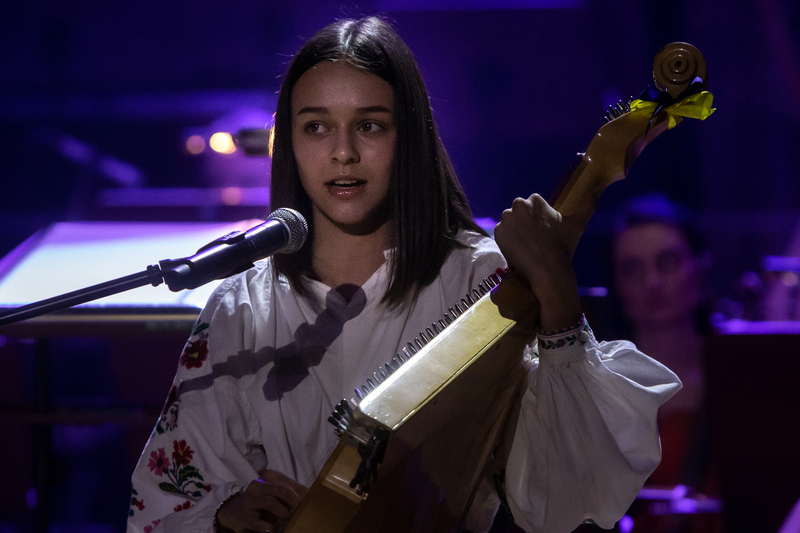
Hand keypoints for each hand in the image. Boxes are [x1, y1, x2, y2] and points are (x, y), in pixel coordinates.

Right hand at [216, 469, 307, 532]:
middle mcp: (257, 485)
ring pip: (270, 502)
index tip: (311, 503)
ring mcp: (249, 500)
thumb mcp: (275, 494)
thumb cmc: (262, 503)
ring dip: (282, 513)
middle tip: (302, 511)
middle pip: (282, 490)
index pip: (289, 483)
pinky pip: (258, 522)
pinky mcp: (244, 516)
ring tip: (285, 519)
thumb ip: (291, 494)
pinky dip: (268, 527)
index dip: (303, 494)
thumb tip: (311, 499)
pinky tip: (272, 528)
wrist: (234, 513)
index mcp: (268, 477)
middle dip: (295, 502)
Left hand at [494, 194, 581, 331]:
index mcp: (535, 200)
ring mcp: (506, 219)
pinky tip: (518, 249)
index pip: (532, 205)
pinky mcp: (498, 233)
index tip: (542, 231)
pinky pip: (501, 233)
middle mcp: (518, 206)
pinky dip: (507, 240)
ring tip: (527, 245)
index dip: (537, 219)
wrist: (547, 270)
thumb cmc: (563, 247)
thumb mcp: (577, 224)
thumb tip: (600, 187)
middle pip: (519, 212)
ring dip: (515, 231)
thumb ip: (588, 203)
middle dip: (525, 223)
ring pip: (510, 222)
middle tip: (534, 240)